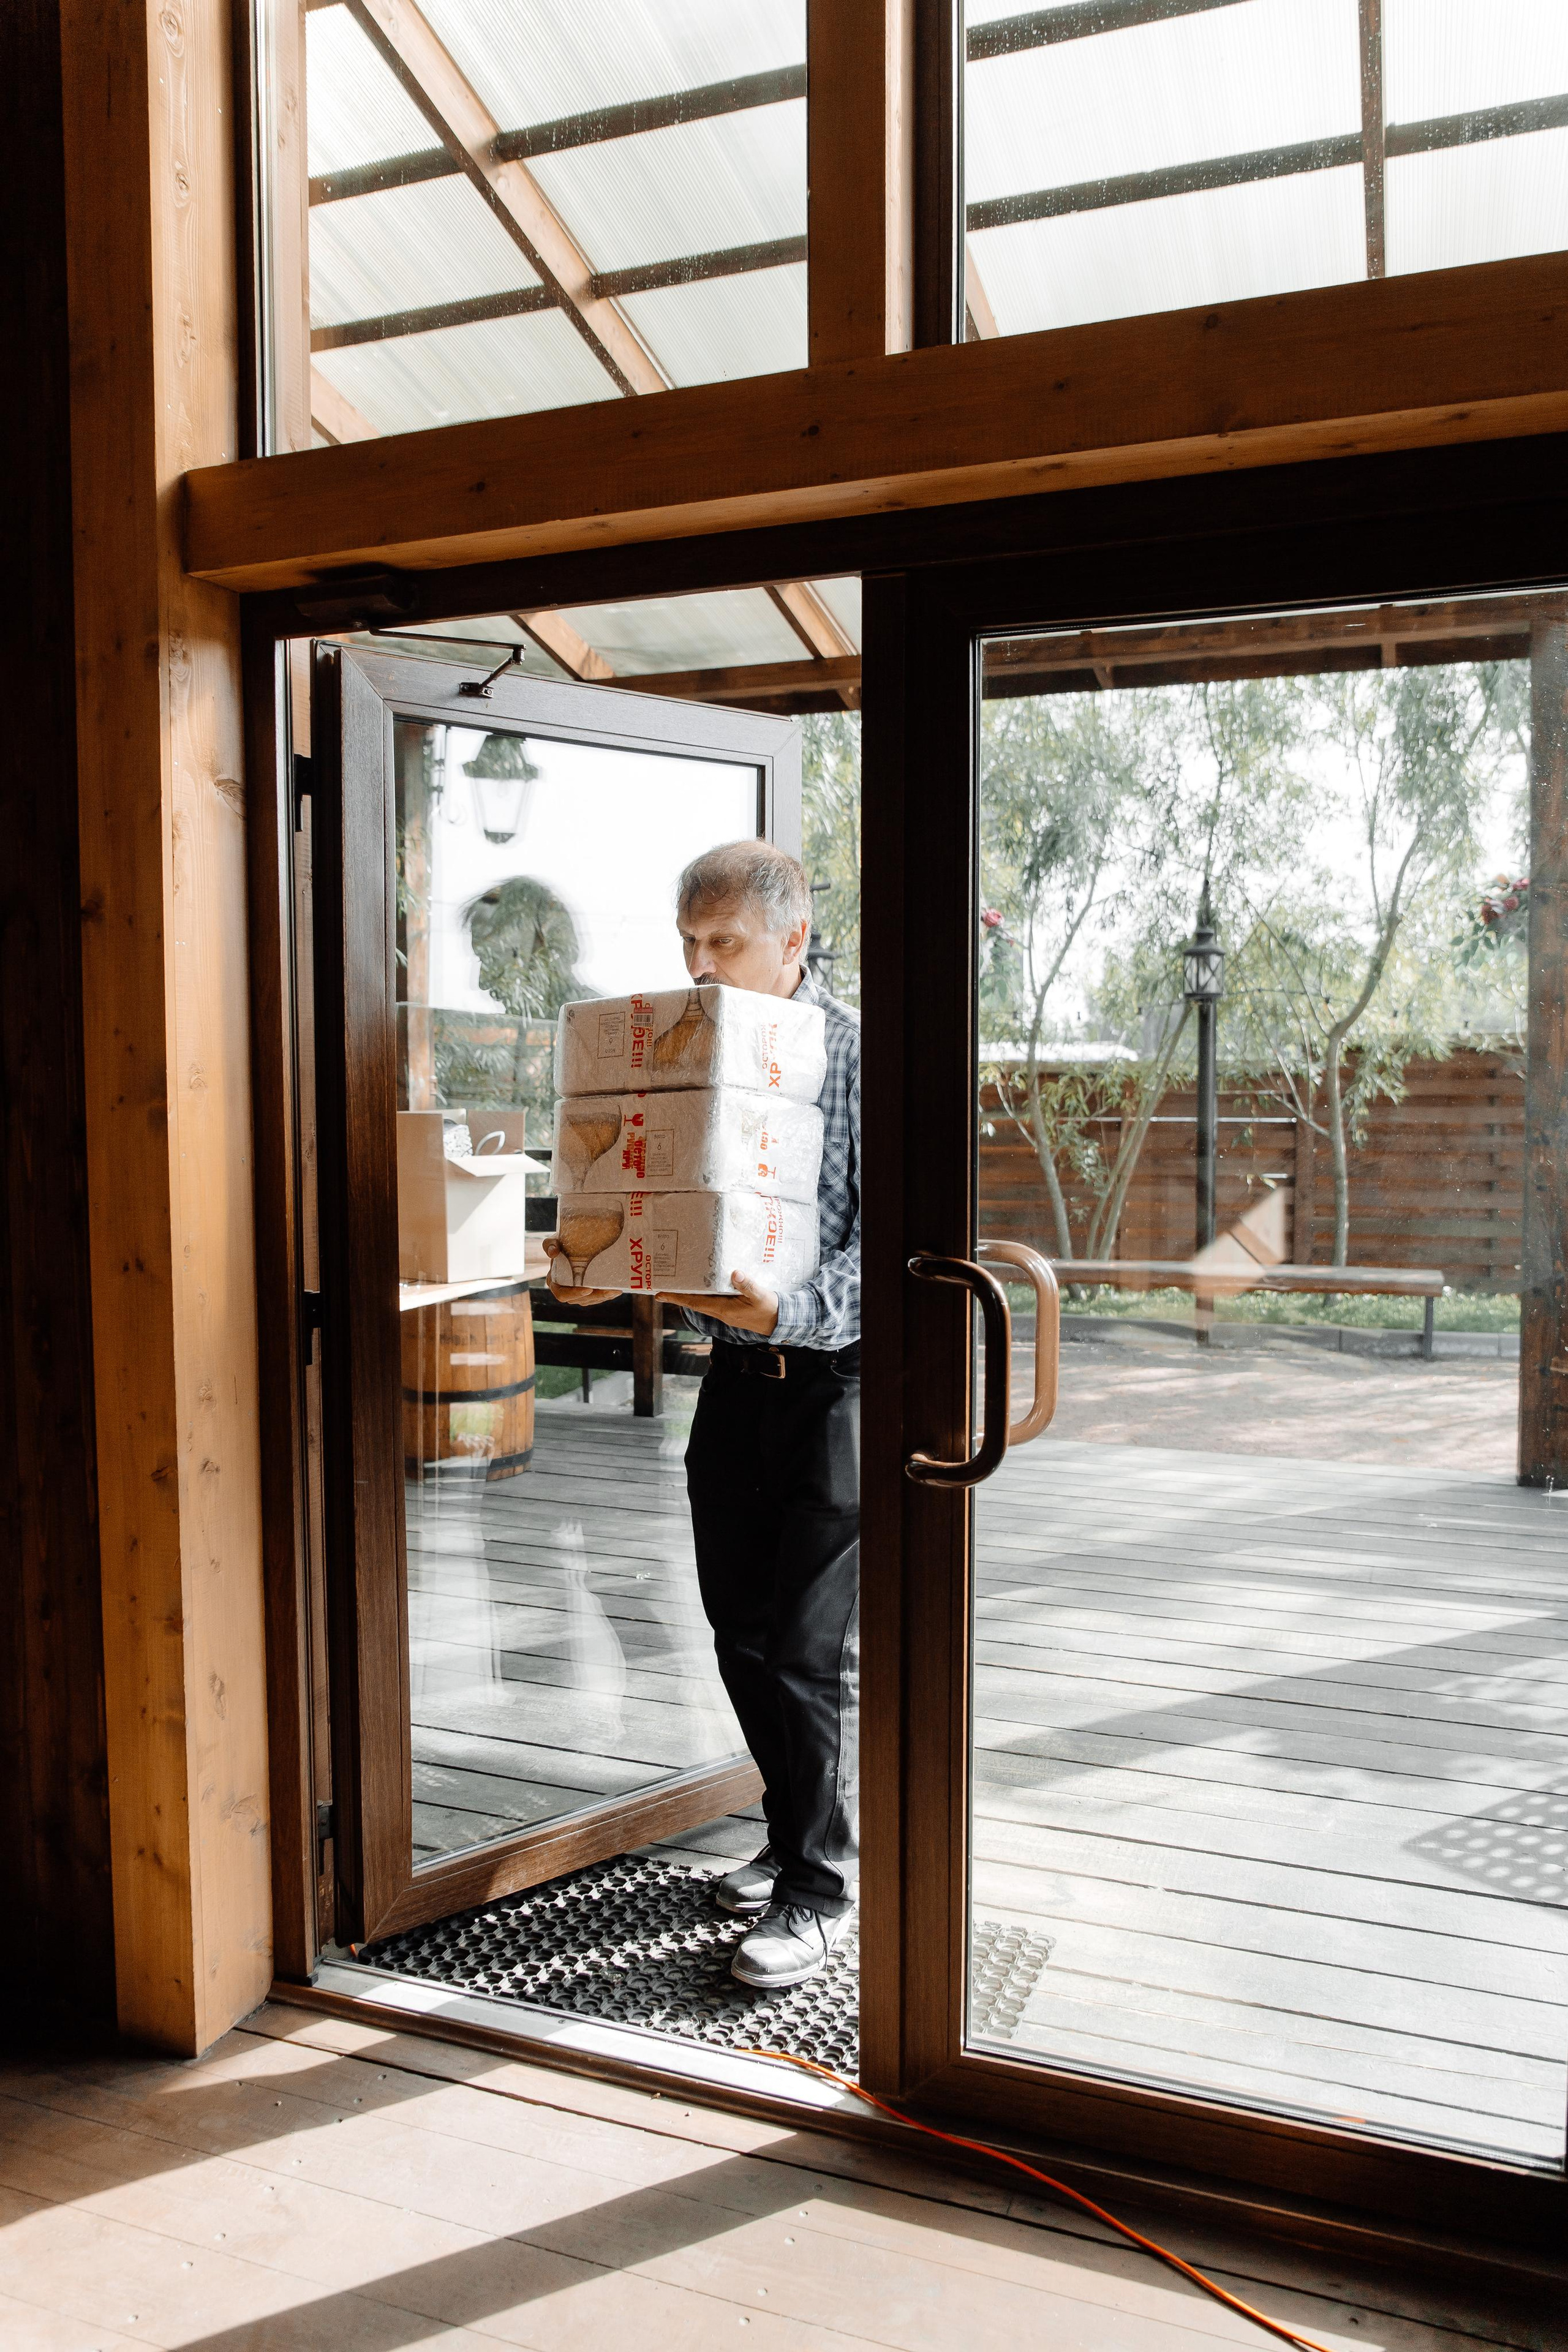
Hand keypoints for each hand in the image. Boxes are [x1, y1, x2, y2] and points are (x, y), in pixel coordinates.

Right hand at [541, 1236, 621, 1307]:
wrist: (574, 1243)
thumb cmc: (562, 1243)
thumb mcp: (554, 1241)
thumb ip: (550, 1244)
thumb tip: (553, 1253)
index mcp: (555, 1281)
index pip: (562, 1295)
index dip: (574, 1294)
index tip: (588, 1289)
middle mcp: (565, 1290)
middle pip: (580, 1299)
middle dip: (596, 1297)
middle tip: (609, 1290)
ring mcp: (577, 1293)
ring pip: (591, 1300)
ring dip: (604, 1297)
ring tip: (616, 1290)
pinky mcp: (588, 1292)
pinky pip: (597, 1297)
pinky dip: (607, 1295)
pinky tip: (616, 1289)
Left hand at [662, 1269, 778, 1335]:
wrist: (779, 1322)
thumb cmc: (770, 1309)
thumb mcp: (760, 1296)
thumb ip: (747, 1285)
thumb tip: (734, 1273)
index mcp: (724, 1309)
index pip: (695, 1303)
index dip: (677, 1298)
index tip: (660, 1295)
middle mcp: (721, 1313)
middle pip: (694, 1303)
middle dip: (677, 1296)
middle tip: (660, 1288)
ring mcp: (725, 1313)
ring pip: (701, 1303)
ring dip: (688, 1296)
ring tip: (675, 1287)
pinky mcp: (730, 1311)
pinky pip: (710, 1302)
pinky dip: (701, 1296)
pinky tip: (700, 1288)